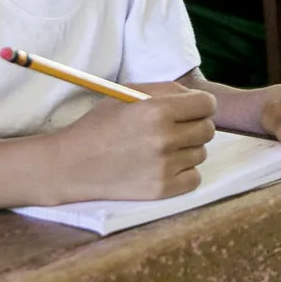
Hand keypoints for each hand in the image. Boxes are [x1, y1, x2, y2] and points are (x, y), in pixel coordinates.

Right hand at [52, 85, 216, 201]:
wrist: (72, 165)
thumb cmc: (100, 125)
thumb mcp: (127, 94)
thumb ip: (166, 90)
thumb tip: (197, 99)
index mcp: (156, 110)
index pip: (207, 105)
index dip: (201, 104)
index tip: (192, 109)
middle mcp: (164, 139)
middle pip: (208, 129)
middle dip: (195, 125)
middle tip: (175, 128)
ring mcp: (164, 167)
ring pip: (201, 153)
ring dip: (187, 149)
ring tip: (161, 148)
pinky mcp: (162, 190)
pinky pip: (194, 178)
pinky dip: (184, 172)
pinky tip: (163, 166)